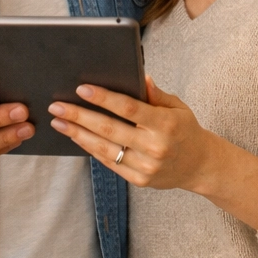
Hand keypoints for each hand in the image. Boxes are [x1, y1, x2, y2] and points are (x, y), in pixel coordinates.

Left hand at [48, 76, 220, 190]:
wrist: (200, 165)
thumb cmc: (185, 130)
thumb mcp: (178, 107)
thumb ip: (156, 94)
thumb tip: (141, 77)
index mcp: (166, 124)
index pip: (129, 109)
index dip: (104, 98)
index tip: (82, 88)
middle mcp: (155, 147)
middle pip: (110, 129)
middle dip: (80, 116)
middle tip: (57, 106)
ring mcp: (146, 166)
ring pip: (105, 148)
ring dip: (78, 134)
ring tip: (59, 122)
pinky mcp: (140, 180)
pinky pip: (110, 163)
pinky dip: (91, 149)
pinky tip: (77, 137)